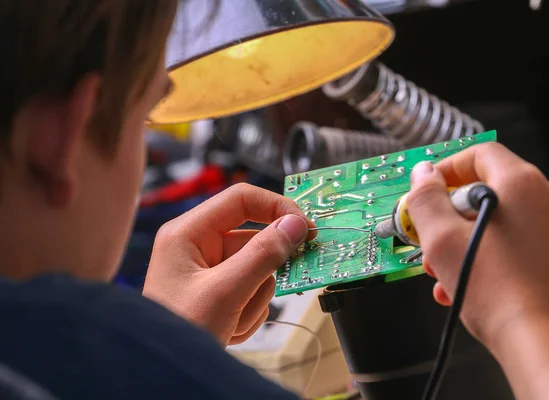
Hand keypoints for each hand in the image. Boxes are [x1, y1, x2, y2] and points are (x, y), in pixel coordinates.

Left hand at [142, 183, 314, 345]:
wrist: (166, 377)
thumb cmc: (178, 330)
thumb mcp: (225, 291)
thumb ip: (263, 254)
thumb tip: (295, 225)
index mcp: (188, 233)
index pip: (242, 199)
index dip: (277, 208)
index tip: (305, 227)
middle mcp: (198, 246)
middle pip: (255, 241)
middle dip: (260, 276)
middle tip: (253, 294)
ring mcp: (210, 271)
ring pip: (259, 270)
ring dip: (253, 300)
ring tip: (230, 320)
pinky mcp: (219, 291)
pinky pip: (253, 291)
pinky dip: (248, 313)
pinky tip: (228, 327)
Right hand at [406, 143, 548, 398]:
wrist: (544, 344)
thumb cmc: (497, 294)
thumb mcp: (441, 240)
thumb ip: (426, 198)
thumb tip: (423, 174)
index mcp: (525, 184)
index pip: (481, 155)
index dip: (449, 169)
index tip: (432, 190)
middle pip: (495, 192)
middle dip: (457, 217)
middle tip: (436, 242)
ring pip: (511, 222)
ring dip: (476, 241)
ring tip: (454, 273)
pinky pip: (532, 244)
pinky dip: (505, 256)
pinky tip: (483, 282)